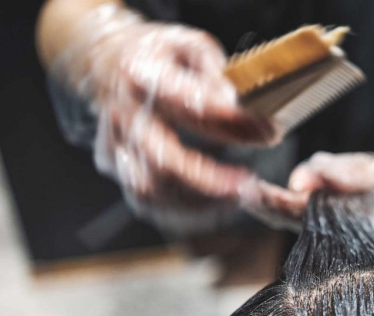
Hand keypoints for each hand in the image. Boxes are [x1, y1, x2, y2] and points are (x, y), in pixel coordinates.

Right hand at [51, 5, 276, 218]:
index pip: (189, 105)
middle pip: (163, 161)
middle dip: (211, 182)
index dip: (232, 123)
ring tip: (238, 199)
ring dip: (198, 203)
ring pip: (150, 190)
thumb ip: (216, 75)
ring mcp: (114, 144)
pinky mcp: (113, 166)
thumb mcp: (191, 46)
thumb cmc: (157, 55)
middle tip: (249, 187)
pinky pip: (145, 201)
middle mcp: (123, 113)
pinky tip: (213, 207)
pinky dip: (182, 211)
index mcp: (142, 76)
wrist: (105, 61)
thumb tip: (236, 106)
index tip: (268, 133)